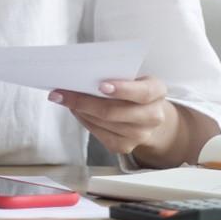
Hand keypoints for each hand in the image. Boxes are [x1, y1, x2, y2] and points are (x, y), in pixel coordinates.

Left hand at [48, 76, 180, 164]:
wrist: (147, 114)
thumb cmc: (134, 89)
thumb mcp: (133, 76)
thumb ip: (115, 73)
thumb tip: (82, 73)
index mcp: (157, 92)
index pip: (142, 92)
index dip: (122, 90)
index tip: (101, 85)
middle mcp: (153, 116)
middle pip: (114, 111)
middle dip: (84, 101)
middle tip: (62, 92)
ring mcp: (140, 135)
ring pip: (103, 123)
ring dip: (80, 110)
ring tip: (64, 98)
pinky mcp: (125, 146)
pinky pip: (99, 134)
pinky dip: (84, 120)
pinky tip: (76, 110)